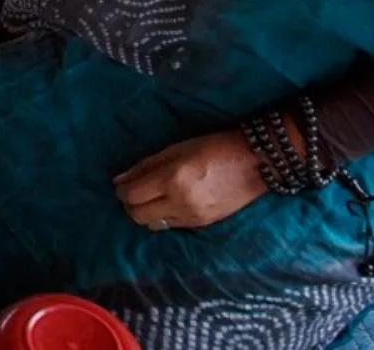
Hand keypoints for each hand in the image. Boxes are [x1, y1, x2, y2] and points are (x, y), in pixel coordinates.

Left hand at [113, 131, 267, 230]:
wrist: (255, 163)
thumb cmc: (213, 147)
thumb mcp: (176, 149)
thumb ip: (145, 166)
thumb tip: (119, 180)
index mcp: (172, 179)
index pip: (132, 195)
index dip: (121, 191)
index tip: (121, 184)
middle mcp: (180, 202)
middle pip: (138, 216)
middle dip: (129, 205)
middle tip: (133, 192)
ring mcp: (193, 217)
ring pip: (153, 225)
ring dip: (145, 213)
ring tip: (151, 198)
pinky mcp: (203, 224)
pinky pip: (171, 226)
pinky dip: (163, 216)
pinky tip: (169, 203)